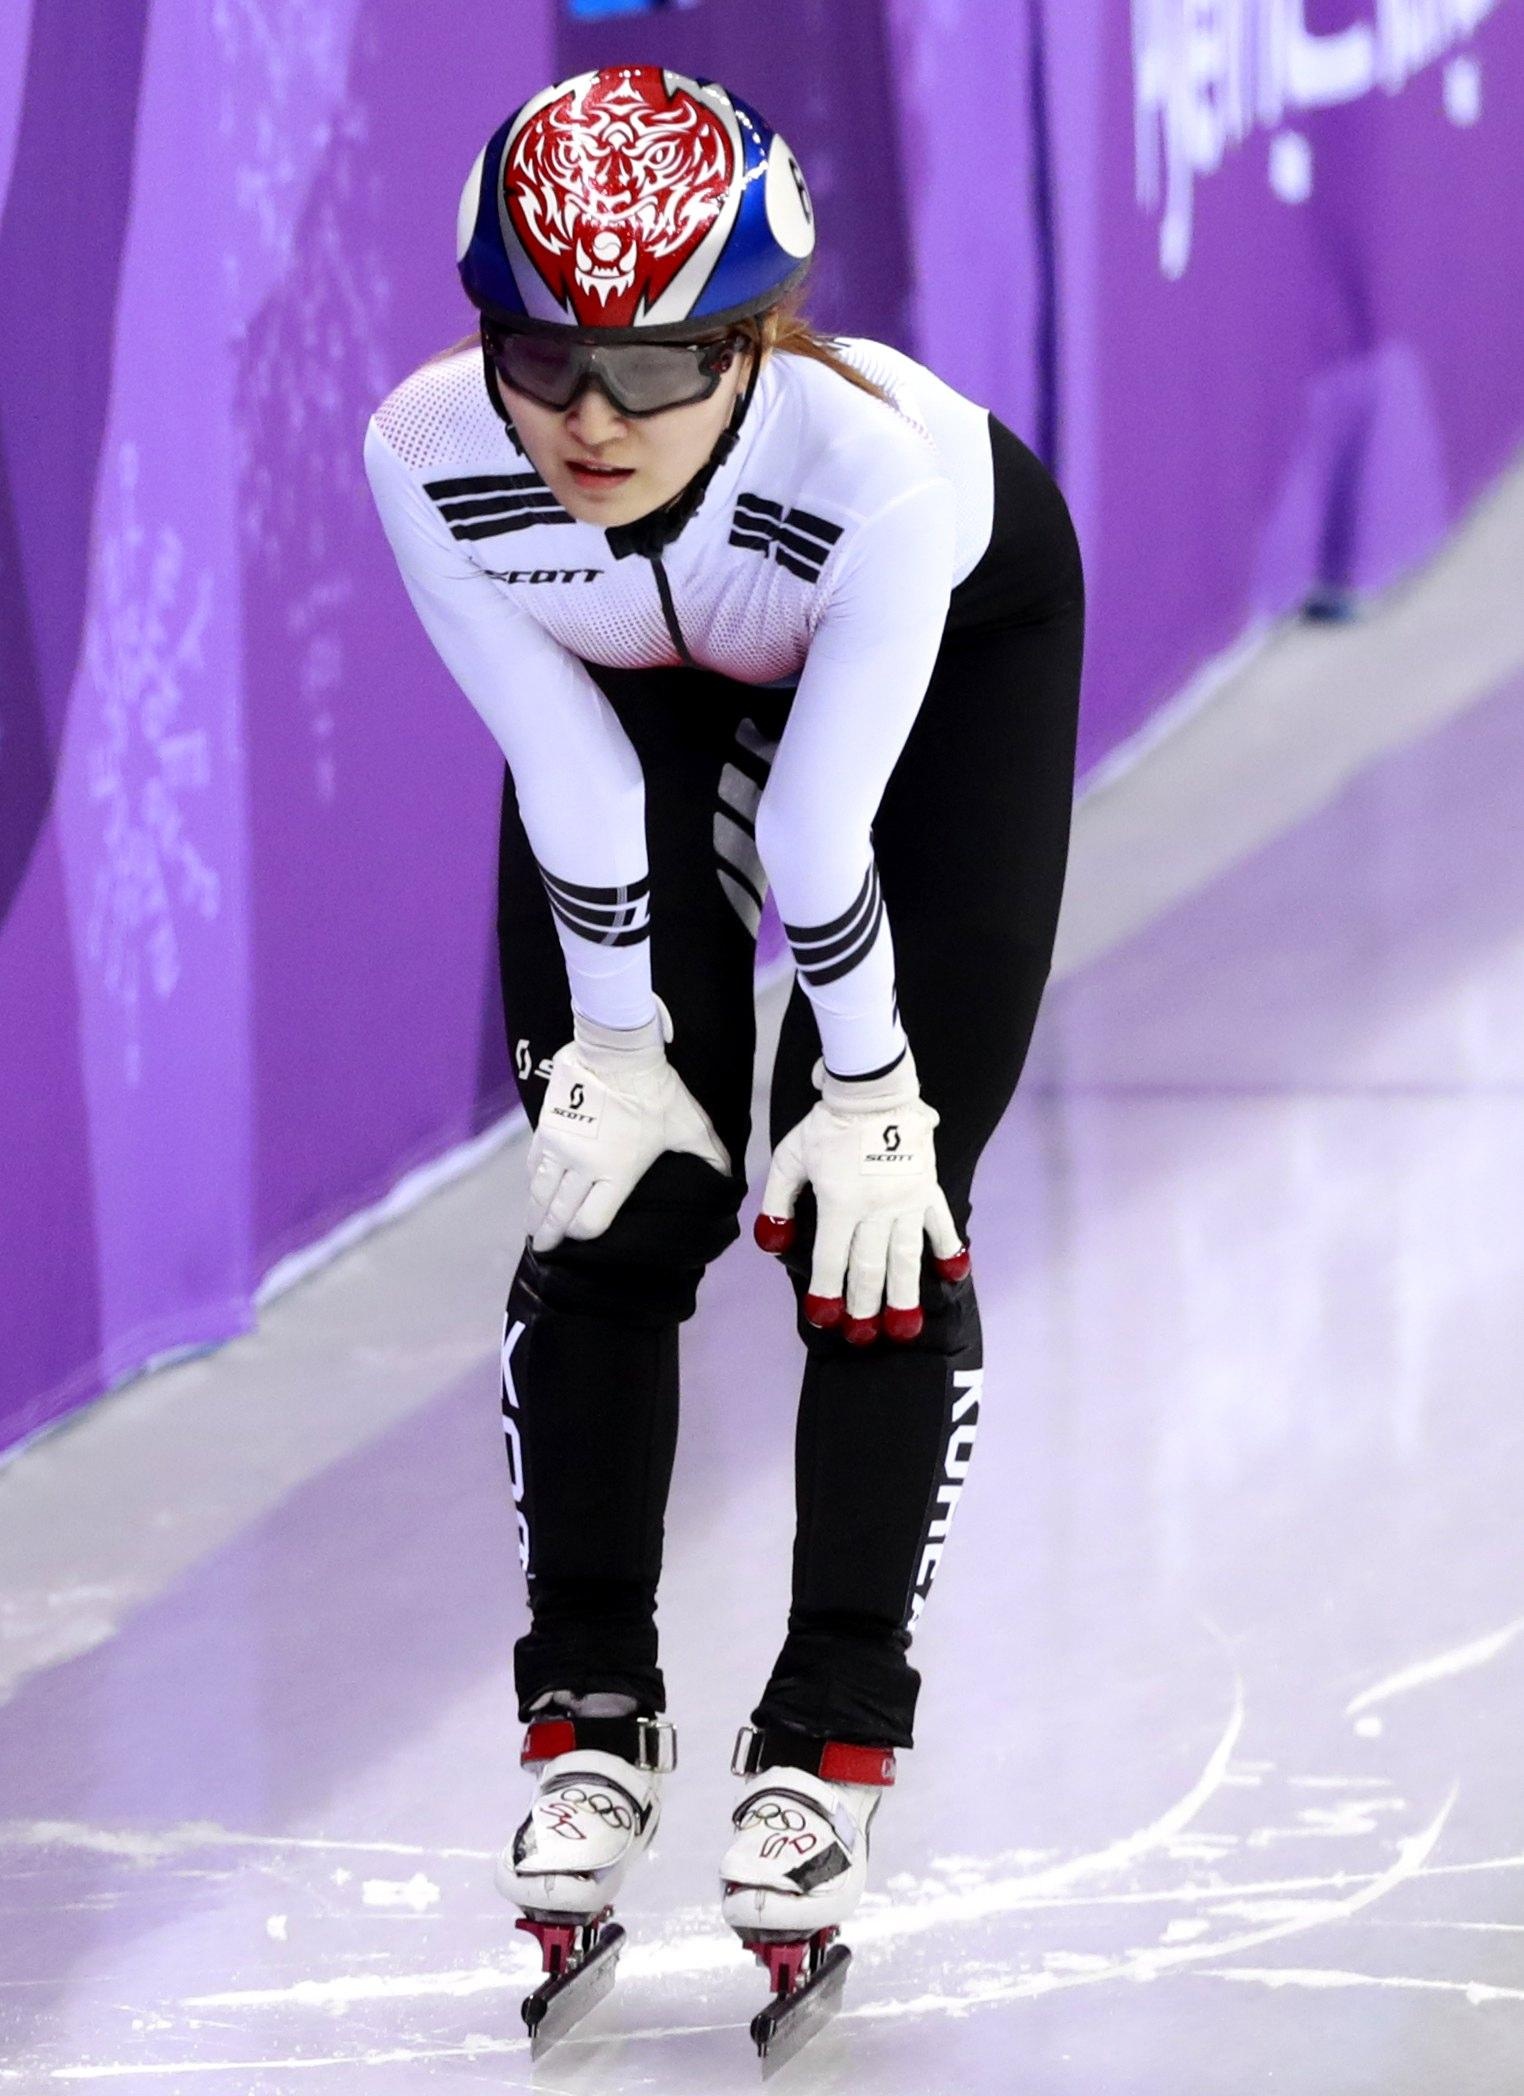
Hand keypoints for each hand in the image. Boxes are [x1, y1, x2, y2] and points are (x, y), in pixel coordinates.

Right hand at [526, 996, 731, 1251]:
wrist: (618, 1050)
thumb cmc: (658, 1092)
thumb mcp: (690, 1127)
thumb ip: (710, 1156)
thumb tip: (729, 1177)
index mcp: (616, 1172)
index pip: (589, 1221)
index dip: (583, 1235)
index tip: (582, 1237)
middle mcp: (582, 1166)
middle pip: (558, 1213)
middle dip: (549, 1234)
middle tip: (543, 1248)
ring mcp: (559, 1146)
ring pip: (539, 1191)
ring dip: (534, 1213)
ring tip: (533, 1228)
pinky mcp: (545, 1126)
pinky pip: (533, 1163)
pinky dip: (533, 1181)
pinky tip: (535, 1189)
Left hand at [753, 1047, 969, 1343]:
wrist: (873, 1090)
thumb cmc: (826, 1125)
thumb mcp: (790, 1157)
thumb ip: (778, 1201)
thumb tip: (772, 1242)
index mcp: (840, 1202)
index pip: (832, 1259)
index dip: (826, 1292)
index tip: (824, 1320)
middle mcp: (876, 1209)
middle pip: (870, 1267)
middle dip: (865, 1305)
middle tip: (865, 1336)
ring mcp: (906, 1201)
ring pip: (906, 1257)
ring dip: (905, 1295)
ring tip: (907, 1327)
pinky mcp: (927, 1189)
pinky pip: (941, 1225)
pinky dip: (948, 1250)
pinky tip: (954, 1275)